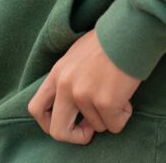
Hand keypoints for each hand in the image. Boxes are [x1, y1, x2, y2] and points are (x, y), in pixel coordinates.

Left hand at [27, 29, 141, 143]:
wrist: (129, 30)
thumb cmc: (107, 41)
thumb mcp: (77, 56)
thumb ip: (69, 79)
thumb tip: (75, 107)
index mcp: (57, 73)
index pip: (36, 108)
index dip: (49, 123)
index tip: (68, 121)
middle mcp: (66, 85)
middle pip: (57, 131)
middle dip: (76, 136)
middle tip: (90, 129)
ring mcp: (84, 95)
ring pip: (95, 127)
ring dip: (108, 116)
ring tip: (117, 93)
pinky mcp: (105, 102)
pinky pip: (114, 126)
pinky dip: (122, 116)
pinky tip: (126, 97)